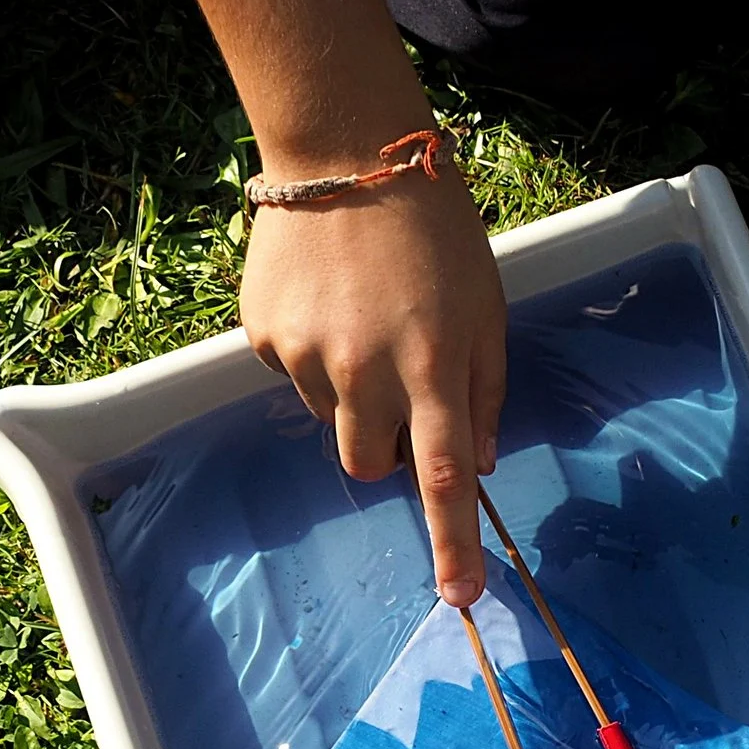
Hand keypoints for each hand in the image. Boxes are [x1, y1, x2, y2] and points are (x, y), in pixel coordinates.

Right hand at [241, 167, 506, 605]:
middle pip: (370, 466)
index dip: (452, 546)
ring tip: (364, 323)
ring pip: (331, 422)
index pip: (444, 481)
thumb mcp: (486, 309)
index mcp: (434, 368)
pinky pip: (292, 376)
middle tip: (402, 386)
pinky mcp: (262, 333)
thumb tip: (477, 464)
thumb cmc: (436, 233)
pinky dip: (312, 355)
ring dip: (351, 397)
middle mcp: (367, 370)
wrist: (344, 150)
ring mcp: (306, 354)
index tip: (458, 597)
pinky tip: (328, 300)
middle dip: (387, 448)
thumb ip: (484, 391)